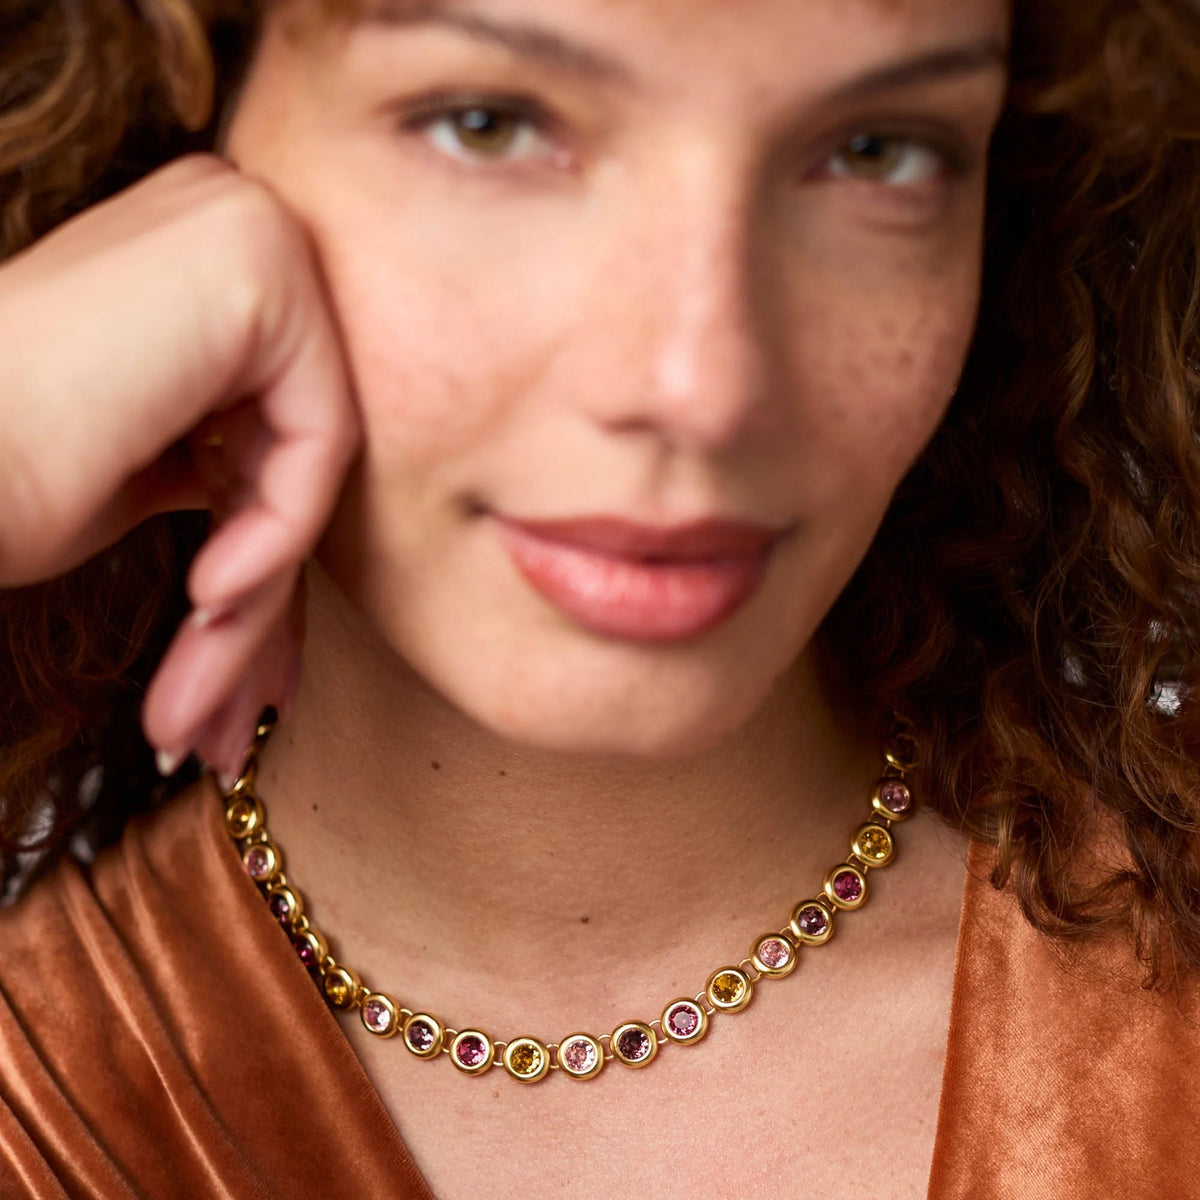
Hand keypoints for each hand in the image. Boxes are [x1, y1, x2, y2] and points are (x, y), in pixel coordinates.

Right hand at [0, 154, 361, 779]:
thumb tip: (287, 513)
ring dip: (254, 599)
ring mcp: (250, 232)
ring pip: (303, 465)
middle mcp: (230, 223)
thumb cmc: (2, 473)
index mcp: (199, 261)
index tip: (235, 666)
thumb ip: (235, 460)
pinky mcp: (260, 266)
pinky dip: (270, 535)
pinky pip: (313, 443)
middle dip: (259, 602)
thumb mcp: (147, 467)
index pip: (272, 430)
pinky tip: (207, 593)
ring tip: (202, 702)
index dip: (258, 557)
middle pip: (290, 450)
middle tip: (226, 718)